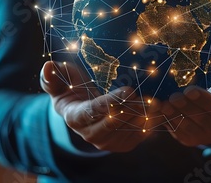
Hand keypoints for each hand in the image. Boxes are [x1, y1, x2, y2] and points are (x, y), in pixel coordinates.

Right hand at [40, 61, 161, 151]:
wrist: (84, 113)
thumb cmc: (73, 91)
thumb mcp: (60, 82)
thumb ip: (53, 76)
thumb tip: (48, 66)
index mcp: (75, 117)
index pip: (93, 111)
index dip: (111, 102)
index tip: (128, 90)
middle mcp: (91, 134)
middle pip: (115, 123)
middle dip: (133, 110)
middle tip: (150, 97)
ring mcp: (108, 142)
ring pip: (130, 130)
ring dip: (146, 117)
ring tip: (160, 102)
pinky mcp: (124, 144)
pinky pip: (140, 136)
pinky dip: (152, 123)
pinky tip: (162, 110)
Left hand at [160, 65, 210, 146]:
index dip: (205, 101)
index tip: (191, 90)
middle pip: (200, 119)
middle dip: (186, 108)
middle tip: (174, 96)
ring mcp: (203, 136)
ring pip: (186, 127)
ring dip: (173, 116)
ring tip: (163, 104)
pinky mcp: (189, 137)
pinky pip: (176, 132)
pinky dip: (165, 122)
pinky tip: (157, 110)